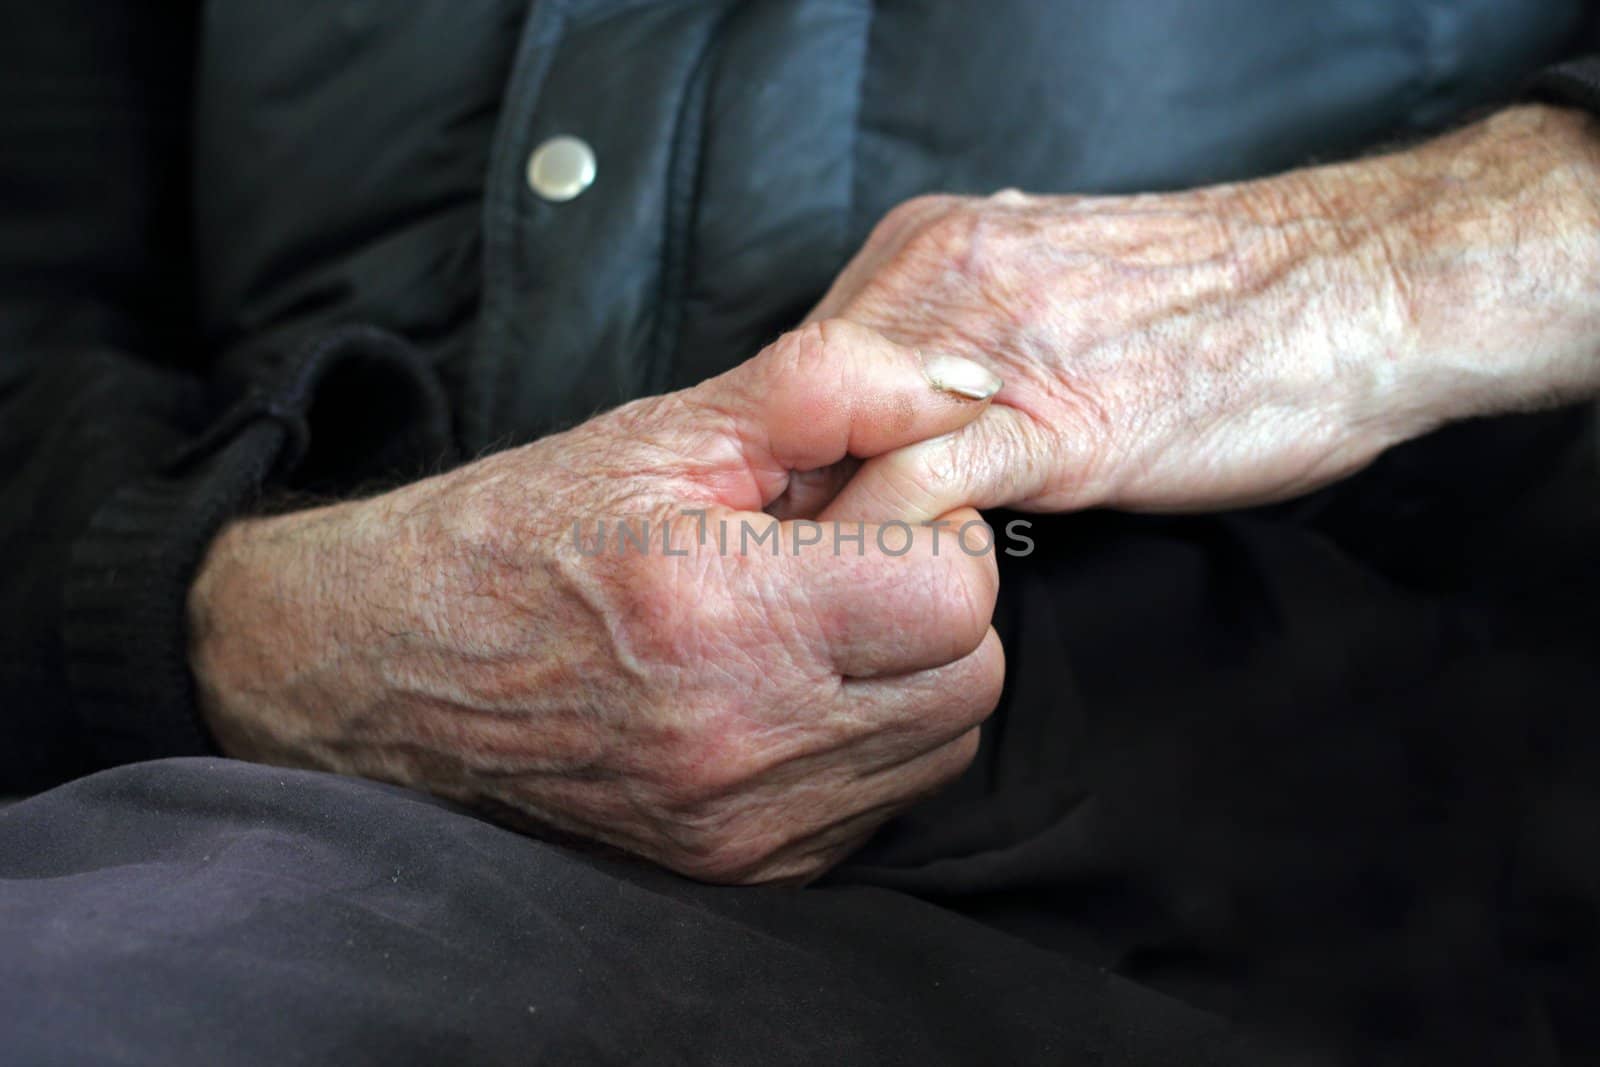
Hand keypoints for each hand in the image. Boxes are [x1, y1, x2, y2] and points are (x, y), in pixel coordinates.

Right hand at [188, 321, 1005, 883]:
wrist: (386, 670)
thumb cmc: (517, 537)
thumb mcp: (661, 432)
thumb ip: (828, 389)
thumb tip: (967, 388)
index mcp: (719, 616)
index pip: (954, 592)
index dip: (931, 528)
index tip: (862, 503)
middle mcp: (738, 744)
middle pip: (969, 675)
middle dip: (934, 598)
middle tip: (844, 556)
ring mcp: (742, 827)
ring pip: (942, 743)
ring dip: (909, 670)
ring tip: (810, 619)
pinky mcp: (742, 871)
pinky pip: (881, 800)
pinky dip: (865, 739)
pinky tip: (786, 688)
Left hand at [809, 105, 1599, 521]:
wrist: (1351, 288)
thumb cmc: (1210, 311)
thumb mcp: (1045, 296)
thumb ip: (957, 345)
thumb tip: (895, 420)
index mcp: (933, 244)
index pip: (800, 360)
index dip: (783, 455)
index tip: (780, 525)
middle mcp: (940, 277)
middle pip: (800, 404)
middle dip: (787, 499)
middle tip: (778, 577)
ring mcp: (990, 347)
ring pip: (840, 446)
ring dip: (820, 535)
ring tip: (817, 606)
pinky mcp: (1052, 423)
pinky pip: (921, 490)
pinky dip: (886, 548)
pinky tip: (889, 600)